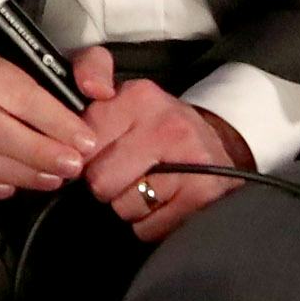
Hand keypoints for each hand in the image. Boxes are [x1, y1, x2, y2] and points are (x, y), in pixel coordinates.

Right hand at [0, 45, 111, 201]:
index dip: (56, 122)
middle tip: (73, 168)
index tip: (86, 143)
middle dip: (39, 153)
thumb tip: (99, 92)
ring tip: (53, 180)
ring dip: (20, 174)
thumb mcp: (57, 59)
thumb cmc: (16, 73)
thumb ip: (88, 66)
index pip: (21, 96)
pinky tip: (13, 188)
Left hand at [78, 52, 255, 243]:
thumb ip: (89, 73)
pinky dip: (149, 224)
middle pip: (99, 180)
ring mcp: (188, 160)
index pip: (84, 140)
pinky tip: (162, 204)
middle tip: (123, 174)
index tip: (94, 155)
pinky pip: (147, 228)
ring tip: (146, 187)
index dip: (81, 156)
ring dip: (128, 206)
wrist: (218, 146)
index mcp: (139, 97)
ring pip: (123, 206)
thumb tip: (88, 92)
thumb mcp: (122, 94)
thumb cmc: (155, 126)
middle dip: (104, 184)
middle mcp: (166, 125)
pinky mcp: (202, 195)